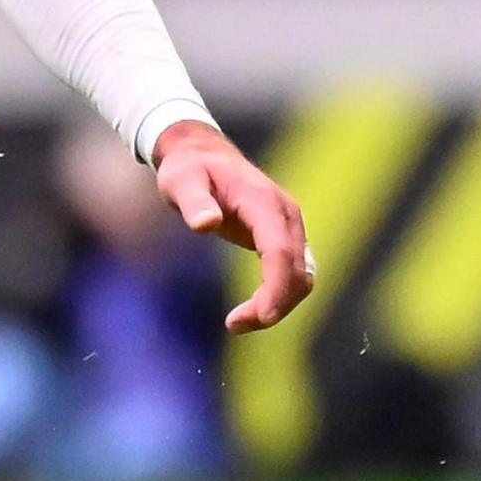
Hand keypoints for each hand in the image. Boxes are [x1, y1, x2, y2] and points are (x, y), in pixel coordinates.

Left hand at [153, 120, 313, 334]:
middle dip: (274, 304)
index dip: (276, 286)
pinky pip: (292, 274)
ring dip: (278, 305)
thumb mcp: (180, 181)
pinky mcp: (284, 238)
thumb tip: (206, 224)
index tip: (262, 317)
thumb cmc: (189, 169)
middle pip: (297, 270)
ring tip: (237, 323)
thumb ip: (193, 202)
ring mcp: (288, 227)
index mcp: (263, 201)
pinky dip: (279, 296)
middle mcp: (285, 215)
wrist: (202, 155)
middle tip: (234, 325)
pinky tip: (252, 311)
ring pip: (301, 277)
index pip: (280, 250)